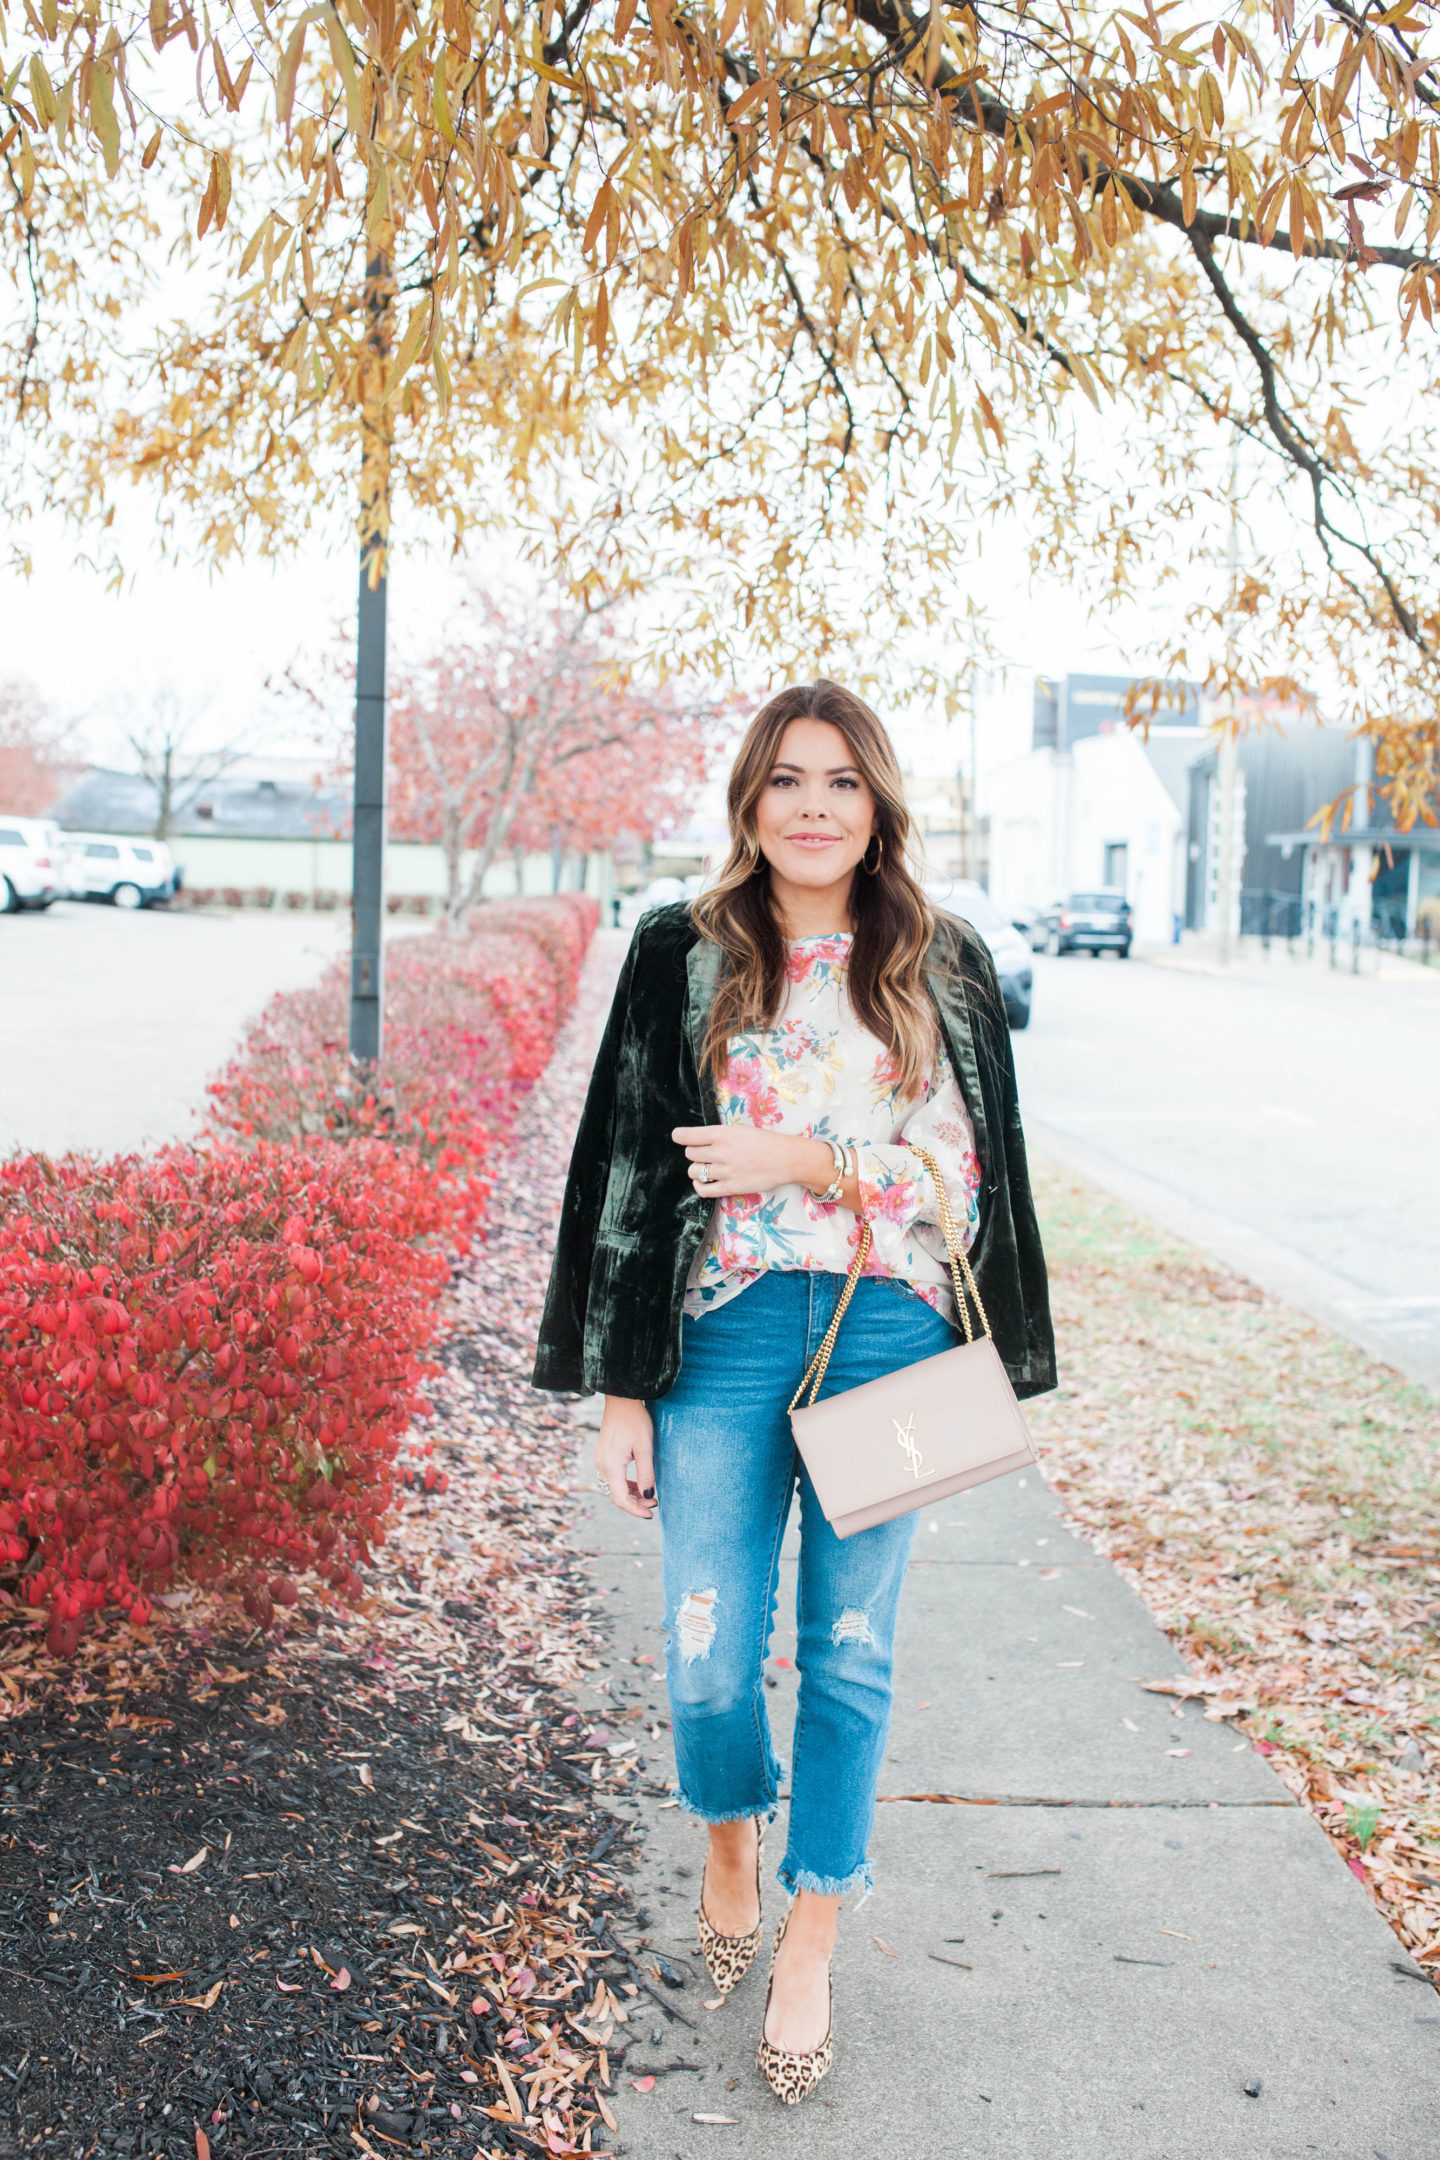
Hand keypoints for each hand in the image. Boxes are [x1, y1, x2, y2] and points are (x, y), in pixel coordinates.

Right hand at [595, 1396, 655, 1520]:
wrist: (621, 1400)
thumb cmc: (635, 1421)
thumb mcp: (645, 1448)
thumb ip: (646, 1474)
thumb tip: (648, 1496)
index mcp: (611, 1465)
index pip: (621, 1498)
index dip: (635, 1509)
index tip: (651, 1513)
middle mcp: (602, 1465)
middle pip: (616, 1495)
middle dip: (635, 1503)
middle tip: (655, 1504)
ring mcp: (601, 1460)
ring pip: (613, 1487)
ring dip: (631, 1495)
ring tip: (650, 1496)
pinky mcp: (603, 1455)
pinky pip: (612, 1478)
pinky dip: (625, 1485)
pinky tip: (639, 1485)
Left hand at [673, 1124, 833, 1200]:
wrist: (786, 1159)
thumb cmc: (765, 1141)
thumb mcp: (740, 1130)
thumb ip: (719, 1135)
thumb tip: (697, 1141)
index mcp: (722, 1134)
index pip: (687, 1136)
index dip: (679, 1136)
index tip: (678, 1137)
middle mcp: (720, 1152)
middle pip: (690, 1154)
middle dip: (694, 1153)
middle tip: (705, 1153)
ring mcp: (724, 1171)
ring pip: (694, 1171)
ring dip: (697, 1169)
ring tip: (707, 1167)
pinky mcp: (730, 1187)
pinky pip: (703, 1190)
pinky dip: (699, 1186)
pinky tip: (705, 1181)